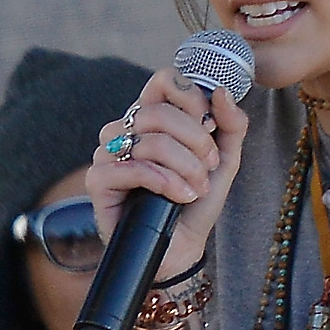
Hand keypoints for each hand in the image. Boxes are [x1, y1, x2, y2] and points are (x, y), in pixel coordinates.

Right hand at [89, 65, 248, 276]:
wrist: (180, 249)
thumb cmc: (195, 203)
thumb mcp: (224, 161)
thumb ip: (231, 125)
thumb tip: (220, 91)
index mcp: (150, 115)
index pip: (163, 80)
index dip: (192, 99)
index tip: (211, 129)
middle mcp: (125, 128)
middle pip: (160, 111)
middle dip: (196, 141)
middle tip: (209, 168)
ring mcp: (108, 153)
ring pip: (150, 140)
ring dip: (185, 166)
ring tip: (195, 188)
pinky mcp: (98, 180)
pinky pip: (134, 168)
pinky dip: (165, 182)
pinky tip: (180, 198)